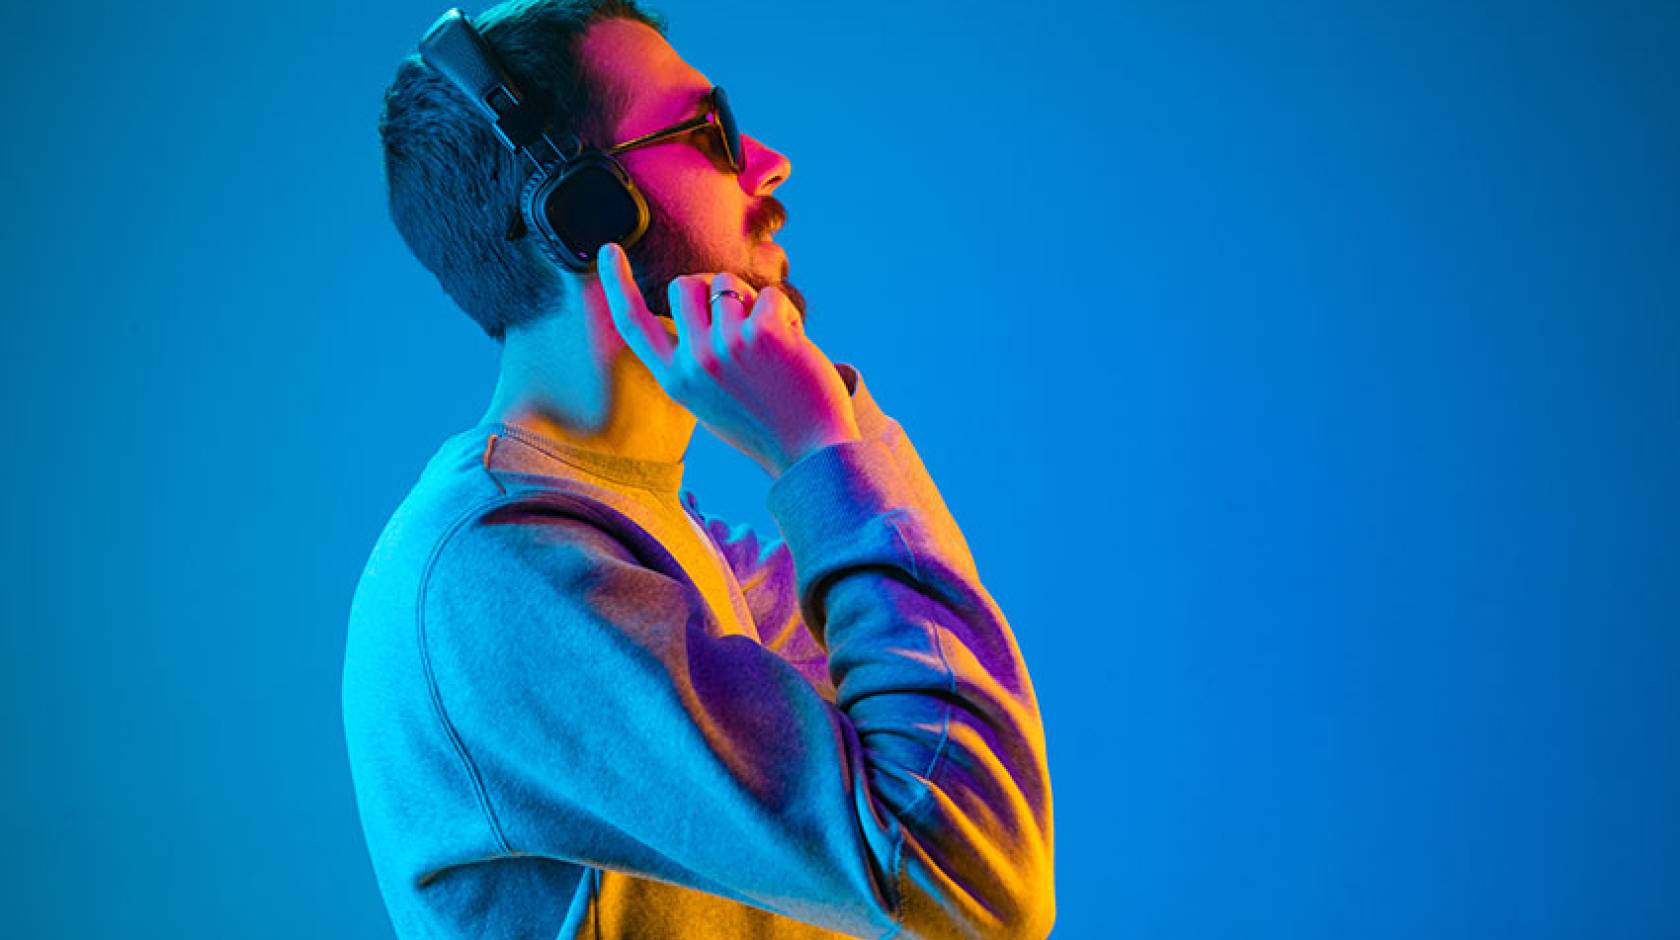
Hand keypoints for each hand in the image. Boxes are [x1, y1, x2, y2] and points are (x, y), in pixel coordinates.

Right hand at [594, 242, 860, 477]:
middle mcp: (692, 362)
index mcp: (674, 380)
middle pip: (685, 285)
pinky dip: (787, 313)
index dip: (615, 283)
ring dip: (754, 303)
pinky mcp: (761, 334)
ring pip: (728, 284)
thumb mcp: (712, 398)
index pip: (633, 323)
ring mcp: (724, 347)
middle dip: (713, 288)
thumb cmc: (767, 422)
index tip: (609, 249)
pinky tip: (795, 346)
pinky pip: (769, 296)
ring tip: (774, 343)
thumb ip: (696, 357)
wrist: (810, 452)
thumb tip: (702, 300)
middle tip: (742, 316)